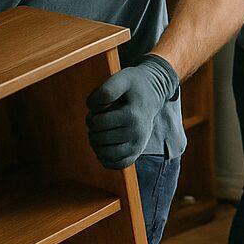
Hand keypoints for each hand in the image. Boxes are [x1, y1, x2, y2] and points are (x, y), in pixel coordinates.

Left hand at [86, 54, 178, 168]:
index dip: (91, 116)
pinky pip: (117, 164)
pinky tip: (104, 147)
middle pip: (99, 139)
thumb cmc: (133, 86)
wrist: (153, 94)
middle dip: (92, 130)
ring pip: (106, 155)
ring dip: (96, 145)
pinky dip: (106, 159)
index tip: (97, 110)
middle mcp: (137, 133)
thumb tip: (92, 107)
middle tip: (98, 121)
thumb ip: (105, 90)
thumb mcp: (121, 78)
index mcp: (132, 116)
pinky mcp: (137, 152)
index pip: (97, 123)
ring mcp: (138, 145)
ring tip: (99, 133)